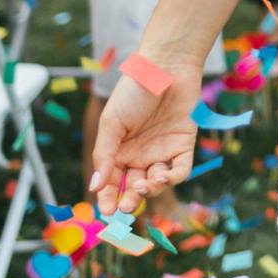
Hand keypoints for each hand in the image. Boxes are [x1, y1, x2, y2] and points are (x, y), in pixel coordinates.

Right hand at [90, 56, 203, 216]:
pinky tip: (163, 176)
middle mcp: (140, 155)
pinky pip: (180, 169)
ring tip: (144, 185)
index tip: (106, 210)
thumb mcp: (112, 123)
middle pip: (134, 186)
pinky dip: (173, 178)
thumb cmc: (133, 92)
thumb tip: (95, 187)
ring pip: (157, 182)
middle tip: (127, 205)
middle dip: (130, 198)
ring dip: (151, 189)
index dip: (108, 198)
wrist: (165, 68)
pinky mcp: (183, 145)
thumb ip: (105, 155)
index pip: (112, 182)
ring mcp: (162, 151)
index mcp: (118, 151)